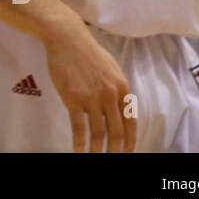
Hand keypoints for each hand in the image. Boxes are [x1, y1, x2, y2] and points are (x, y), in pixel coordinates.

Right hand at [44, 17, 136, 151]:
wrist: (67, 38)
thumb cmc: (88, 52)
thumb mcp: (111, 68)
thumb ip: (116, 88)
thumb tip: (119, 108)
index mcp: (122, 88)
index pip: (131, 122)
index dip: (130, 141)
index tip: (127, 152)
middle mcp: (110, 95)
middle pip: (116, 132)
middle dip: (115, 151)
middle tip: (112, 160)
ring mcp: (91, 97)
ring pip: (98, 132)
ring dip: (96, 150)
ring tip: (94, 158)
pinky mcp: (73, 97)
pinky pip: (78, 126)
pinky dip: (79, 142)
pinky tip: (77, 150)